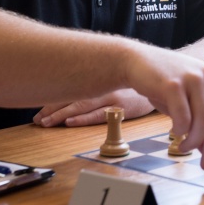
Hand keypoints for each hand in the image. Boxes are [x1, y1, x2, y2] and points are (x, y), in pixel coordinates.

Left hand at [33, 89, 154, 126]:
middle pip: (72, 99)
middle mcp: (103, 87)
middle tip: (37, 120)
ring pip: (81, 106)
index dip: (53, 101)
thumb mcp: (117, 82)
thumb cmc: (138, 85)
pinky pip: (99, 115)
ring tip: (46, 123)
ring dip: (61, 115)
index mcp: (100, 81)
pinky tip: (69, 122)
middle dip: (52, 110)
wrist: (166, 83)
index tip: (39, 112)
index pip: (70, 90)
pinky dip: (82, 118)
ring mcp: (112, 98)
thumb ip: (99, 87)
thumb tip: (74, 96)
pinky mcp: (123, 108)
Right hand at [128, 50, 203, 170]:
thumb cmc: (168, 86)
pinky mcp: (174, 84)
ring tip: (184, 148)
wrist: (139, 63)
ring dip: (194, 142)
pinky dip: (181, 130)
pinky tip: (175, 133)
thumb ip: (203, 122)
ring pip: (203, 122)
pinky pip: (183, 117)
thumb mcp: (191, 101)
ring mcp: (193, 79)